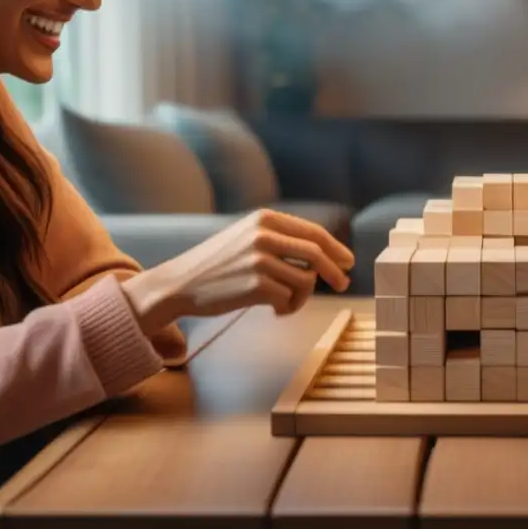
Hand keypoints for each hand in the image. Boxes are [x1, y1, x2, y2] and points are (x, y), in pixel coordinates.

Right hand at [120, 209, 353, 335]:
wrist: (180, 284)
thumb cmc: (218, 264)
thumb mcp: (248, 237)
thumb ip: (281, 240)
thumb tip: (324, 254)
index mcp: (265, 219)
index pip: (313, 232)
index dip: (335, 248)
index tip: (348, 261)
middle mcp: (264, 234)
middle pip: (317, 253)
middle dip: (334, 271)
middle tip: (343, 284)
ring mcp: (260, 259)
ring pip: (305, 280)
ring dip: (300, 296)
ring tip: (282, 302)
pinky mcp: (256, 284)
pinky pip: (289, 299)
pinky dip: (287, 308)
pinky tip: (272, 310)